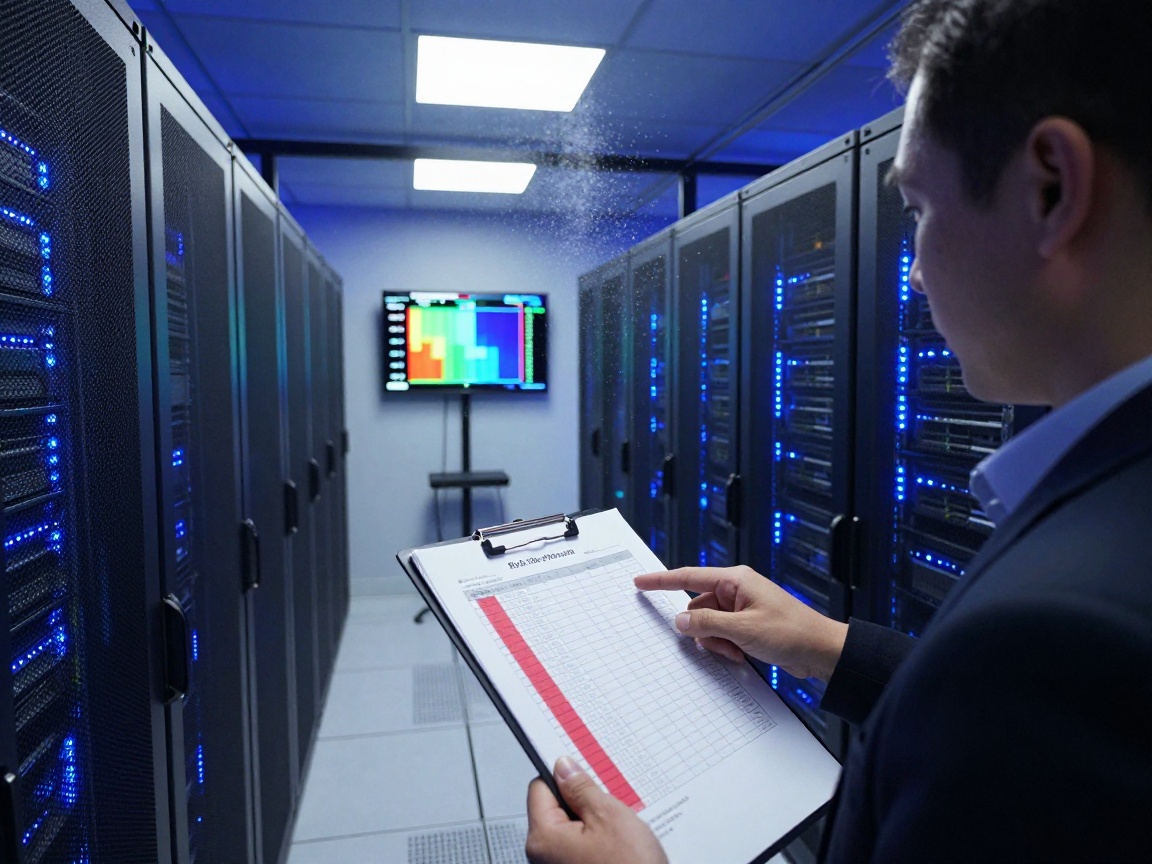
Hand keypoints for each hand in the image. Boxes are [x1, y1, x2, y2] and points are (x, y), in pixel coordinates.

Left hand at [525, 757, 667, 863]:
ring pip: (573, 829)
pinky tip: (620, 846)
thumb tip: (565, 767)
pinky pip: (582, 847)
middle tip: (611, 804)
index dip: (564, 776)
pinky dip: (600, 841)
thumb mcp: (609, 816)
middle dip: (584, 802)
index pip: (540, 788)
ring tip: (621, 831)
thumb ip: (582, 788)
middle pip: (557, 809)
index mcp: (543, 838)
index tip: (583, 771)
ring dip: (596, 823)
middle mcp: (543, 858)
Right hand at [634, 566, 847, 680]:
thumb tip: (681, 621)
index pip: (689, 577)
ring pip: (708, 626)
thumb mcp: (744, 629)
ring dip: (717, 643)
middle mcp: (736, 591)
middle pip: (698, 609)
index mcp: (735, 581)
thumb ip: (708, 624)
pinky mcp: (747, 626)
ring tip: (738, 652)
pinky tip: (743, 655)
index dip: (661, 580)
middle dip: (703, 630)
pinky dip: (727, 647)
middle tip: (723, 644)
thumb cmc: (791, 632)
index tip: (640, 582)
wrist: (821, 651)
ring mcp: (741, 609)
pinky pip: (722, 635)